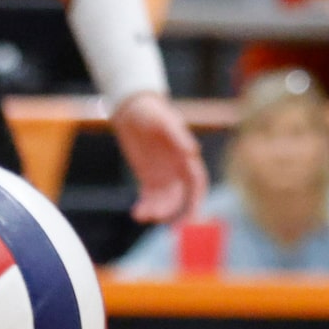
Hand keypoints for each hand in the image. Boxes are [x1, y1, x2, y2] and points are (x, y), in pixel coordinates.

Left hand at [112, 92, 207, 222]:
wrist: (131, 109)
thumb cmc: (151, 112)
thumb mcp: (163, 121)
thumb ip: (178, 136)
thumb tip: (193, 152)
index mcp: (186, 158)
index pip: (197, 184)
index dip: (197, 201)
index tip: (193, 218)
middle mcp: (177, 170)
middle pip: (180, 198)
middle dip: (173, 211)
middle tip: (159, 220)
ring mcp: (163, 176)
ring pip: (164, 202)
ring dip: (156, 211)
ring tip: (141, 214)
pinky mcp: (147, 178)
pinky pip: (149, 199)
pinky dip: (145, 208)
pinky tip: (136, 212)